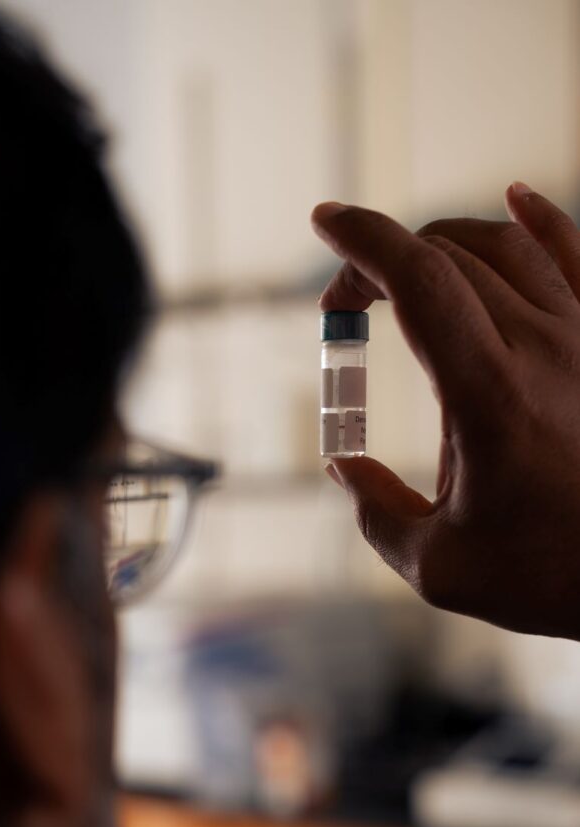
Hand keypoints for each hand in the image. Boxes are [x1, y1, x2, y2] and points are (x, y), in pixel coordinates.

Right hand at [311, 183, 579, 638]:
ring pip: (504, 246)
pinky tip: (515, 197)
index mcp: (488, 395)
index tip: (324, 222)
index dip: (362, 241)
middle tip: (345, 310)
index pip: (418, 281)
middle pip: (448, 258)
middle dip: (379, 262)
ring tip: (402, 274)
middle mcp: (541, 348)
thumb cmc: (550, 576)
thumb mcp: (440, 566)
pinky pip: (576, 255)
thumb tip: (343, 469)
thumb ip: (375, 513)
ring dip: (438, 245)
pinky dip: (539, 219)